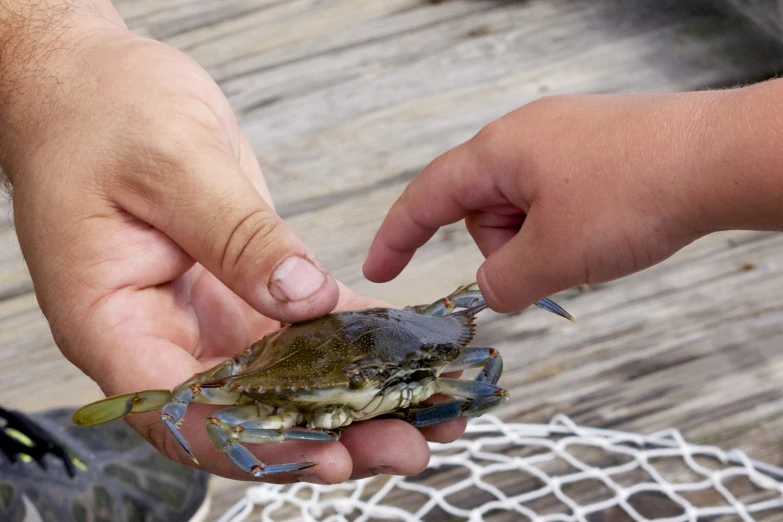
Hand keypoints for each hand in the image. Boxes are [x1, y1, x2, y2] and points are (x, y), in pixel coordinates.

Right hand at [0, 7, 461, 480]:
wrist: (95, 85)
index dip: (254, 443)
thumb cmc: (100, 114)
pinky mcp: (240, 288)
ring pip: (280, 382)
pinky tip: (403, 352)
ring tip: (425, 412)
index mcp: (114, 321)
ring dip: (350, 399)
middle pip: (242, 413)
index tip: (329, 449)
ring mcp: (203, 316)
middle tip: (405, 446)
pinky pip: (299, 329)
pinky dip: (351, 342)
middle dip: (326, 434)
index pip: (180, 412)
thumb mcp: (172, 165)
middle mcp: (160, 334)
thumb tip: (306, 299)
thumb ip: (237, 237)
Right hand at [364, 92, 738, 310]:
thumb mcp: (553, 256)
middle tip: (545, 264)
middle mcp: (524, 134)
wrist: (720, 158)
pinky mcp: (596, 146)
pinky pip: (557, 194)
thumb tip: (489, 289)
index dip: (396, 237)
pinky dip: (565, 224)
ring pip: (521, 206)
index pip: (426, 197)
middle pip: (481, 207)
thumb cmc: (635, 194)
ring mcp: (562, 136)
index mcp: (498, 151)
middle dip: (502, 248)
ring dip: (539, 240)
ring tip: (585, 245)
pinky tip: (603, 229)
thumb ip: (503, 282)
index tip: (377, 268)